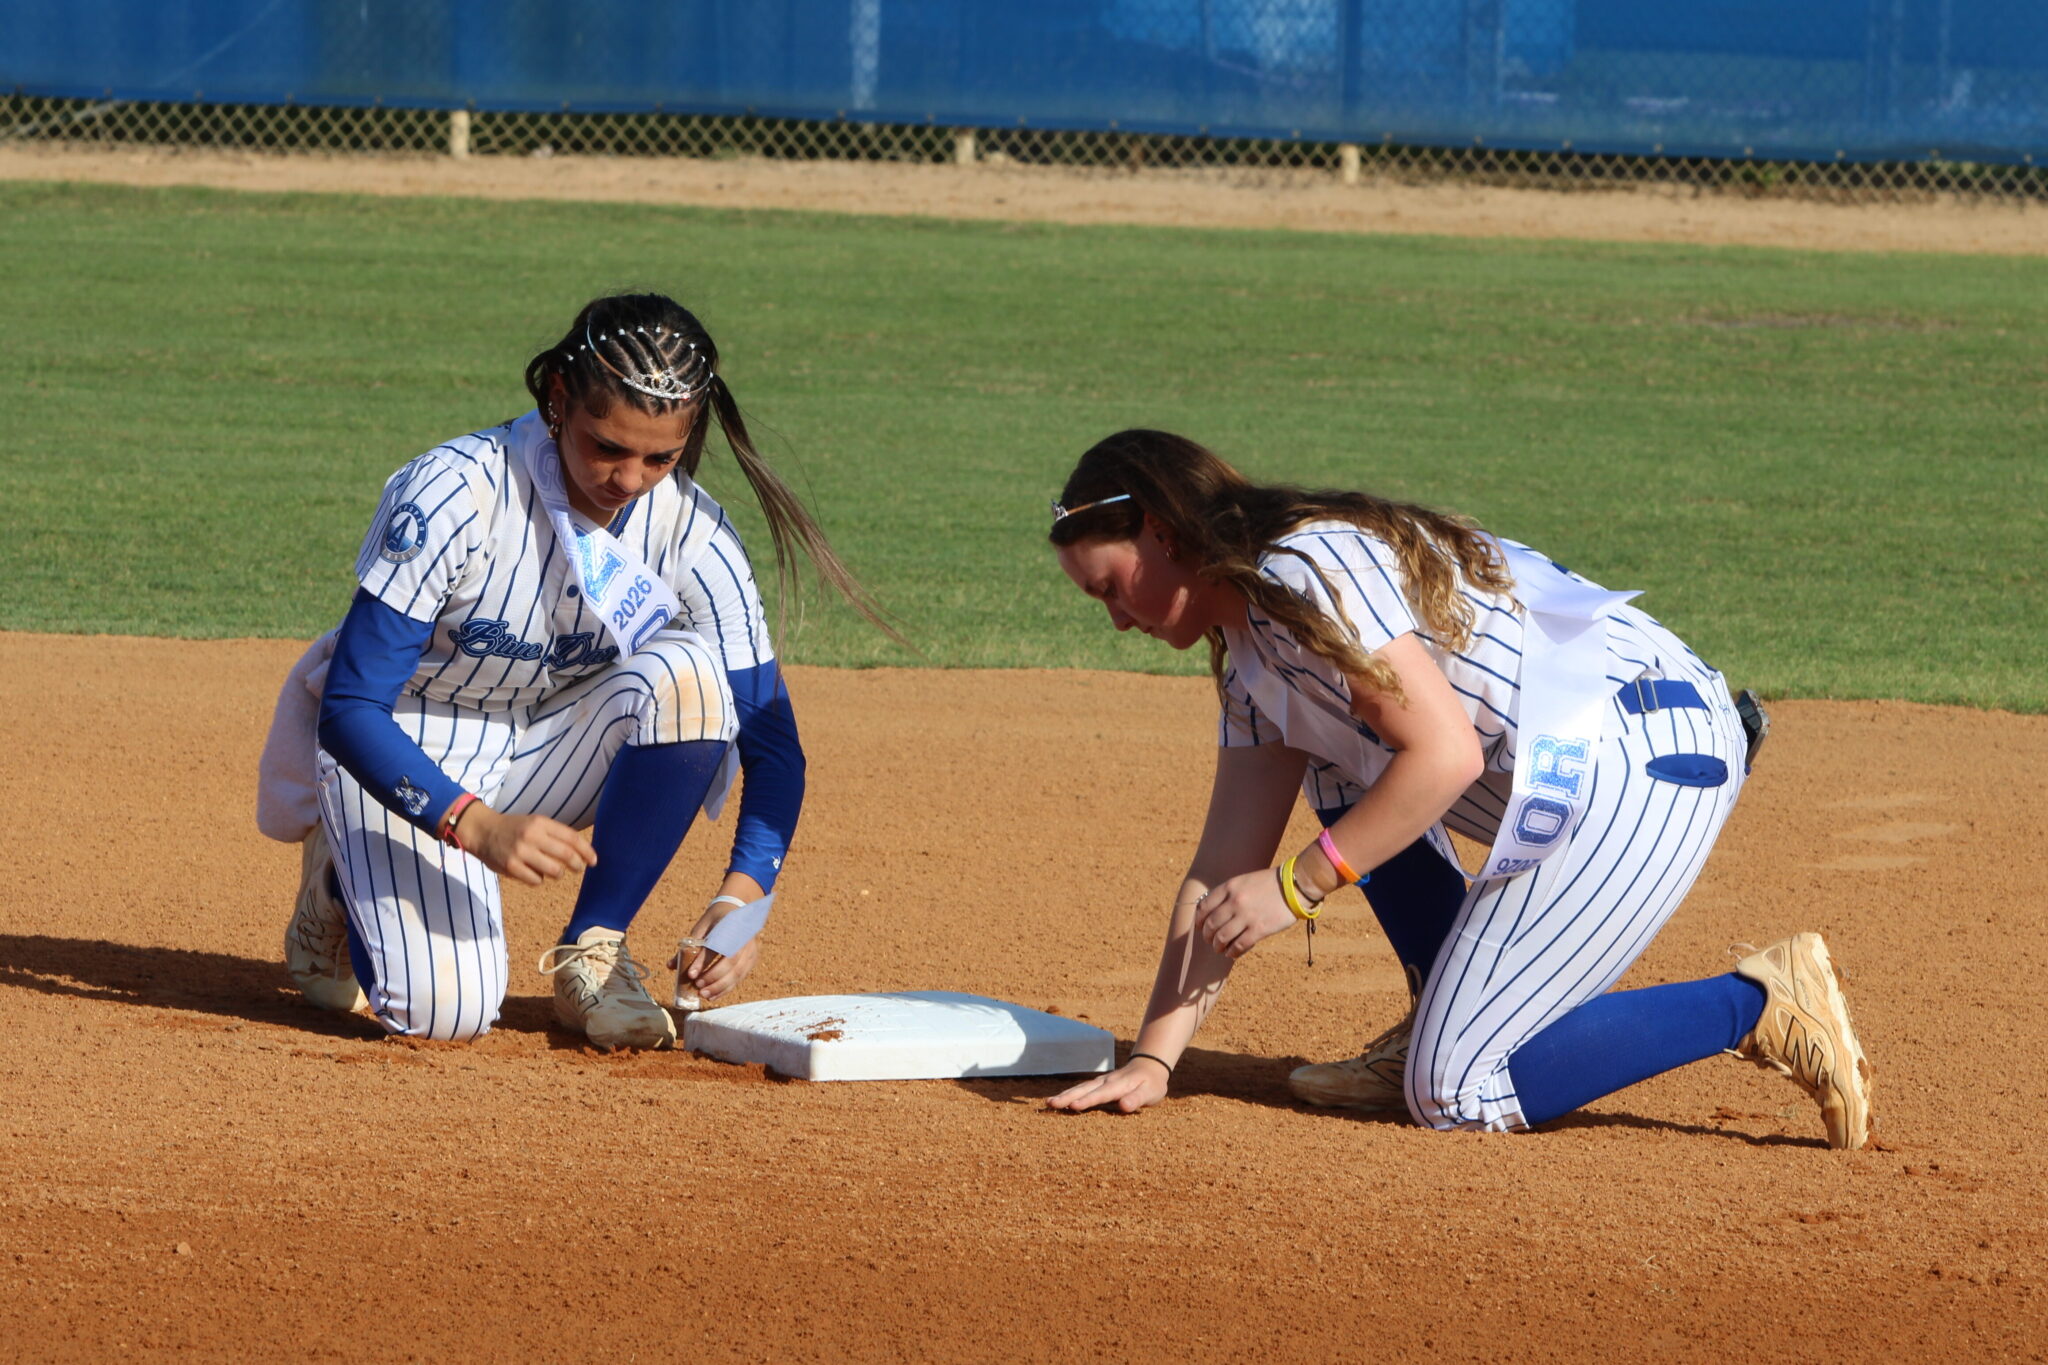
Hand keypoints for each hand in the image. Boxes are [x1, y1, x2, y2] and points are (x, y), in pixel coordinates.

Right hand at [454, 804, 595, 885]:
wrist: (482, 831)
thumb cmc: (514, 828)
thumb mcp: (535, 823)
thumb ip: (555, 834)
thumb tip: (582, 852)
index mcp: (541, 822)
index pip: (572, 838)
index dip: (587, 851)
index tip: (594, 861)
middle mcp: (532, 836)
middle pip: (566, 855)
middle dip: (578, 865)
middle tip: (579, 868)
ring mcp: (521, 852)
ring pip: (554, 871)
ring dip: (559, 873)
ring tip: (555, 871)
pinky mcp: (511, 867)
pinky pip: (537, 880)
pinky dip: (540, 879)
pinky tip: (534, 873)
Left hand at [669, 899, 761, 1003]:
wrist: (736, 908)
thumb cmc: (715, 920)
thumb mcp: (699, 928)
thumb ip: (687, 947)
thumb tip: (670, 966)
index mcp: (728, 925)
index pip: (715, 946)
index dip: (703, 962)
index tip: (690, 974)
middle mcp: (742, 937)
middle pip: (731, 962)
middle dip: (714, 977)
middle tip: (698, 987)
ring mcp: (750, 948)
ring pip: (738, 972)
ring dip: (720, 986)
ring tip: (704, 994)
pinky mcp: (752, 958)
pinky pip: (741, 977)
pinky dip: (726, 988)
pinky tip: (713, 995)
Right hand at [1045, 1060, 1170, 1113]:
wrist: (1149, 1067)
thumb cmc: (1151, 1084)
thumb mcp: (1150, 1093)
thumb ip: (1137, 1099)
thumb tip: (1124, 1106)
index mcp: (1118, 1085)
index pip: (1101, 1095)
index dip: (1087, 1101)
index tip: (1073, 1106)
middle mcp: (1106, 1082)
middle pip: (1084, 1090)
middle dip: (1067, 1097)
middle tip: (1050, 1104)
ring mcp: (1100, 1082)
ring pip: (1080, 1088)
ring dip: (1065, 1095)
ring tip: (1049, 1103)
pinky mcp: (1098, 1085)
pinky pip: (1082, 1089)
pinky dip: (1069, 1094)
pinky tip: (1060, 1101)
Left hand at [1195, 867, 1297, 958]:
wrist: (1294, 886)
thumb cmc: (1269, 883)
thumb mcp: (1244, 881)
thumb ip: (1228, 894)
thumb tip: (1213, 911)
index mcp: (1229, 887)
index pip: (1204, 907)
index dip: (1198, 920)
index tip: (1199, 926)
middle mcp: (1235, 902)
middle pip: (1211, 924)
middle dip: (1207, 935)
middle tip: (1209, 940)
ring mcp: (1246, 916)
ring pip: (1222, 937)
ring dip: (1217, 946)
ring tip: (1218, 948)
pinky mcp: (1259, 929)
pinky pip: (1239, 945)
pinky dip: (1232, 952)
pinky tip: (1232, 954)